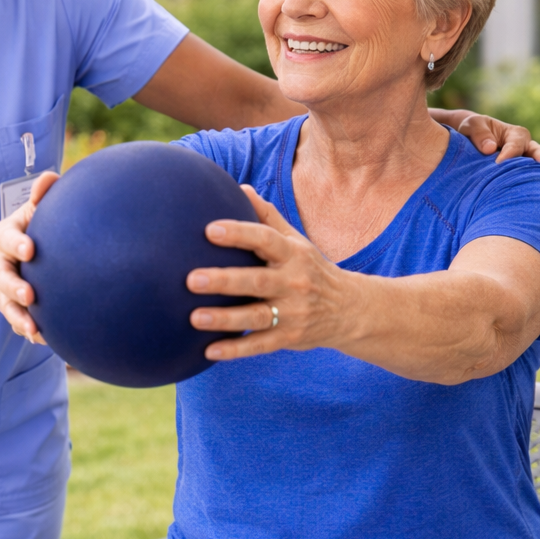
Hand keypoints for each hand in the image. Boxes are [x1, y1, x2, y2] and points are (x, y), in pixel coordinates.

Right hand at [0, 171, 58, 342]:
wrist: (24, 247)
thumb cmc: (35, 223)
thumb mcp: (37, 207)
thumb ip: (43, 193)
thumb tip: (50, 177)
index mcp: (6, 235)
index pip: (7, 238)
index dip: (17, 243)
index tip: (31, 249)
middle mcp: (0, 262)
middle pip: (1, 276)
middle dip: (13, 287)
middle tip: (30, 295)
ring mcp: (4, 286)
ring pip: (5, 304)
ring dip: (18, 317)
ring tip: (34, 329)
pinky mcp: (12, 304)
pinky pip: (16, 319)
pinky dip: (26, 329)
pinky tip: (43, 338)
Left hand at [186, 186, 352, 360]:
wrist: (349, 309)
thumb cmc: (309, 267)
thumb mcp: (295, 240)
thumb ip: (267, 216)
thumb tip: (240, 187)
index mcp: (292, 254)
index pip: (265, 239)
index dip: (239, 233)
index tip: (210, 229)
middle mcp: (294, 283)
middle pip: (256, 281)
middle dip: (224, 280)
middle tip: (191, 279)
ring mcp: (293, 313)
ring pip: (256, 317)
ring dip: (224, 319)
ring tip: (194, 318)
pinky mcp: (289, 338)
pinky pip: (260, 345)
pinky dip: (235, 350)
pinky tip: (208, 351)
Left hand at [432, 109, 539, 186]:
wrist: (472, 141)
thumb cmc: (472, 131)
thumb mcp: (471, 126)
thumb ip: (479, 134)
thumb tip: (490, 148)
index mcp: (514, 134)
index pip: (516, 142)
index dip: (510, 151)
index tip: (499, 162)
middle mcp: (527, 147)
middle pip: (539, 151)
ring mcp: (531, 162)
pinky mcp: (530, 175)